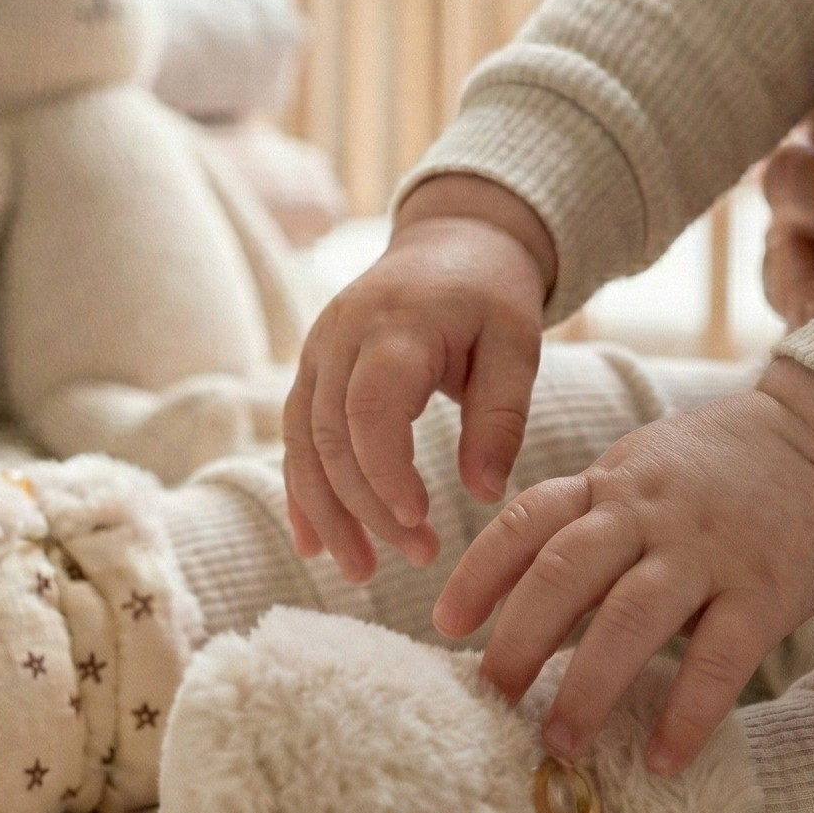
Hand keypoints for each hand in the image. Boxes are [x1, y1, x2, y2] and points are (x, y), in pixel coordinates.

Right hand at [283, 174, 553, 580]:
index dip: (384, 473)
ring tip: (361, 571)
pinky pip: (295, 438)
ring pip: (302, 444)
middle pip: (331, 436)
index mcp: (395, 325)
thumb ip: (501, 417)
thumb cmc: (490, 295)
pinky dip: (303, 493)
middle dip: (365, 507)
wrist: (450, 241)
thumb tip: (484, 494)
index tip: (420, 522)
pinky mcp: (311, 372)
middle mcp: (339, 337)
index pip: (370, 408)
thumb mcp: (517, 345)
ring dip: (327, 513)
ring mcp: (317, 353)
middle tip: (418, 557)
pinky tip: (317, 545)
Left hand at [434, 359, 813, 772]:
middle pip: (567, 571)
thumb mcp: (637, 473)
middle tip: (489, 696)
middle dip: (520, 637)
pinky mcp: (766, 589)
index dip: (481, 570)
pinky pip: (720, 658)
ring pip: (633, 616)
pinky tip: (663, 761)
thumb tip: (510, 601)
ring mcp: (707, 550)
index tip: (444, 622)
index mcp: (609, 485)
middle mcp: (649, 513)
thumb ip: (582, 525)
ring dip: (590, 685)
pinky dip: (687, 714)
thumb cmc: (714, 469)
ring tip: (560, 742)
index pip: (529, 520)